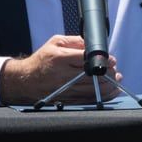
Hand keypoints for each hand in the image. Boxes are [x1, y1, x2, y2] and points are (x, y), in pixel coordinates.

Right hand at [0, 35, 121, 105]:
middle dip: (108, 73)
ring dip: (108, 86)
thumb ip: (76, 41)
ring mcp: (64, 89)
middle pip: (91, 76)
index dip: (102, 60)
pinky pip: (87, 100)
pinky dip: (101, 97)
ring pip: (91, 90)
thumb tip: (94, 44)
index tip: (111, 60)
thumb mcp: (56, 42)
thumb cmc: (42, 59)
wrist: (25, 79)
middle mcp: (62, 75)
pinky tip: (110, 92)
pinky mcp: (65, 99)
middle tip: (115, 70)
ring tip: (116, 80)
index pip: (86, 59)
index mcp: (60, 58)